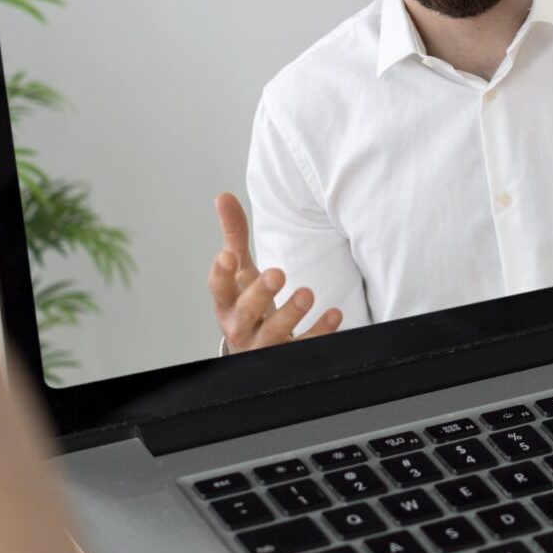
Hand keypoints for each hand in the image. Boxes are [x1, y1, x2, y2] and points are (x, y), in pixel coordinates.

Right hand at [209, 192, 342, 350]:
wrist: (254, 350)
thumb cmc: (247, 304)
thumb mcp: (241, 271)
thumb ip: (234, 235)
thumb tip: (223, 196)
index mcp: (227, 303)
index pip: (218, 288)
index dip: (220, 274)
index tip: (226, 256)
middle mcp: (241, 326)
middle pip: (246, 312)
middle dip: (261, 294)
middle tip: (277, 273)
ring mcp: (263, 345)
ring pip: (274, 334)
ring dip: (291, 314)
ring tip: (307, 293)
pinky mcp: (287, 356)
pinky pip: (303, 347)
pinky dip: (319, 332)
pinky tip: (334, 314)